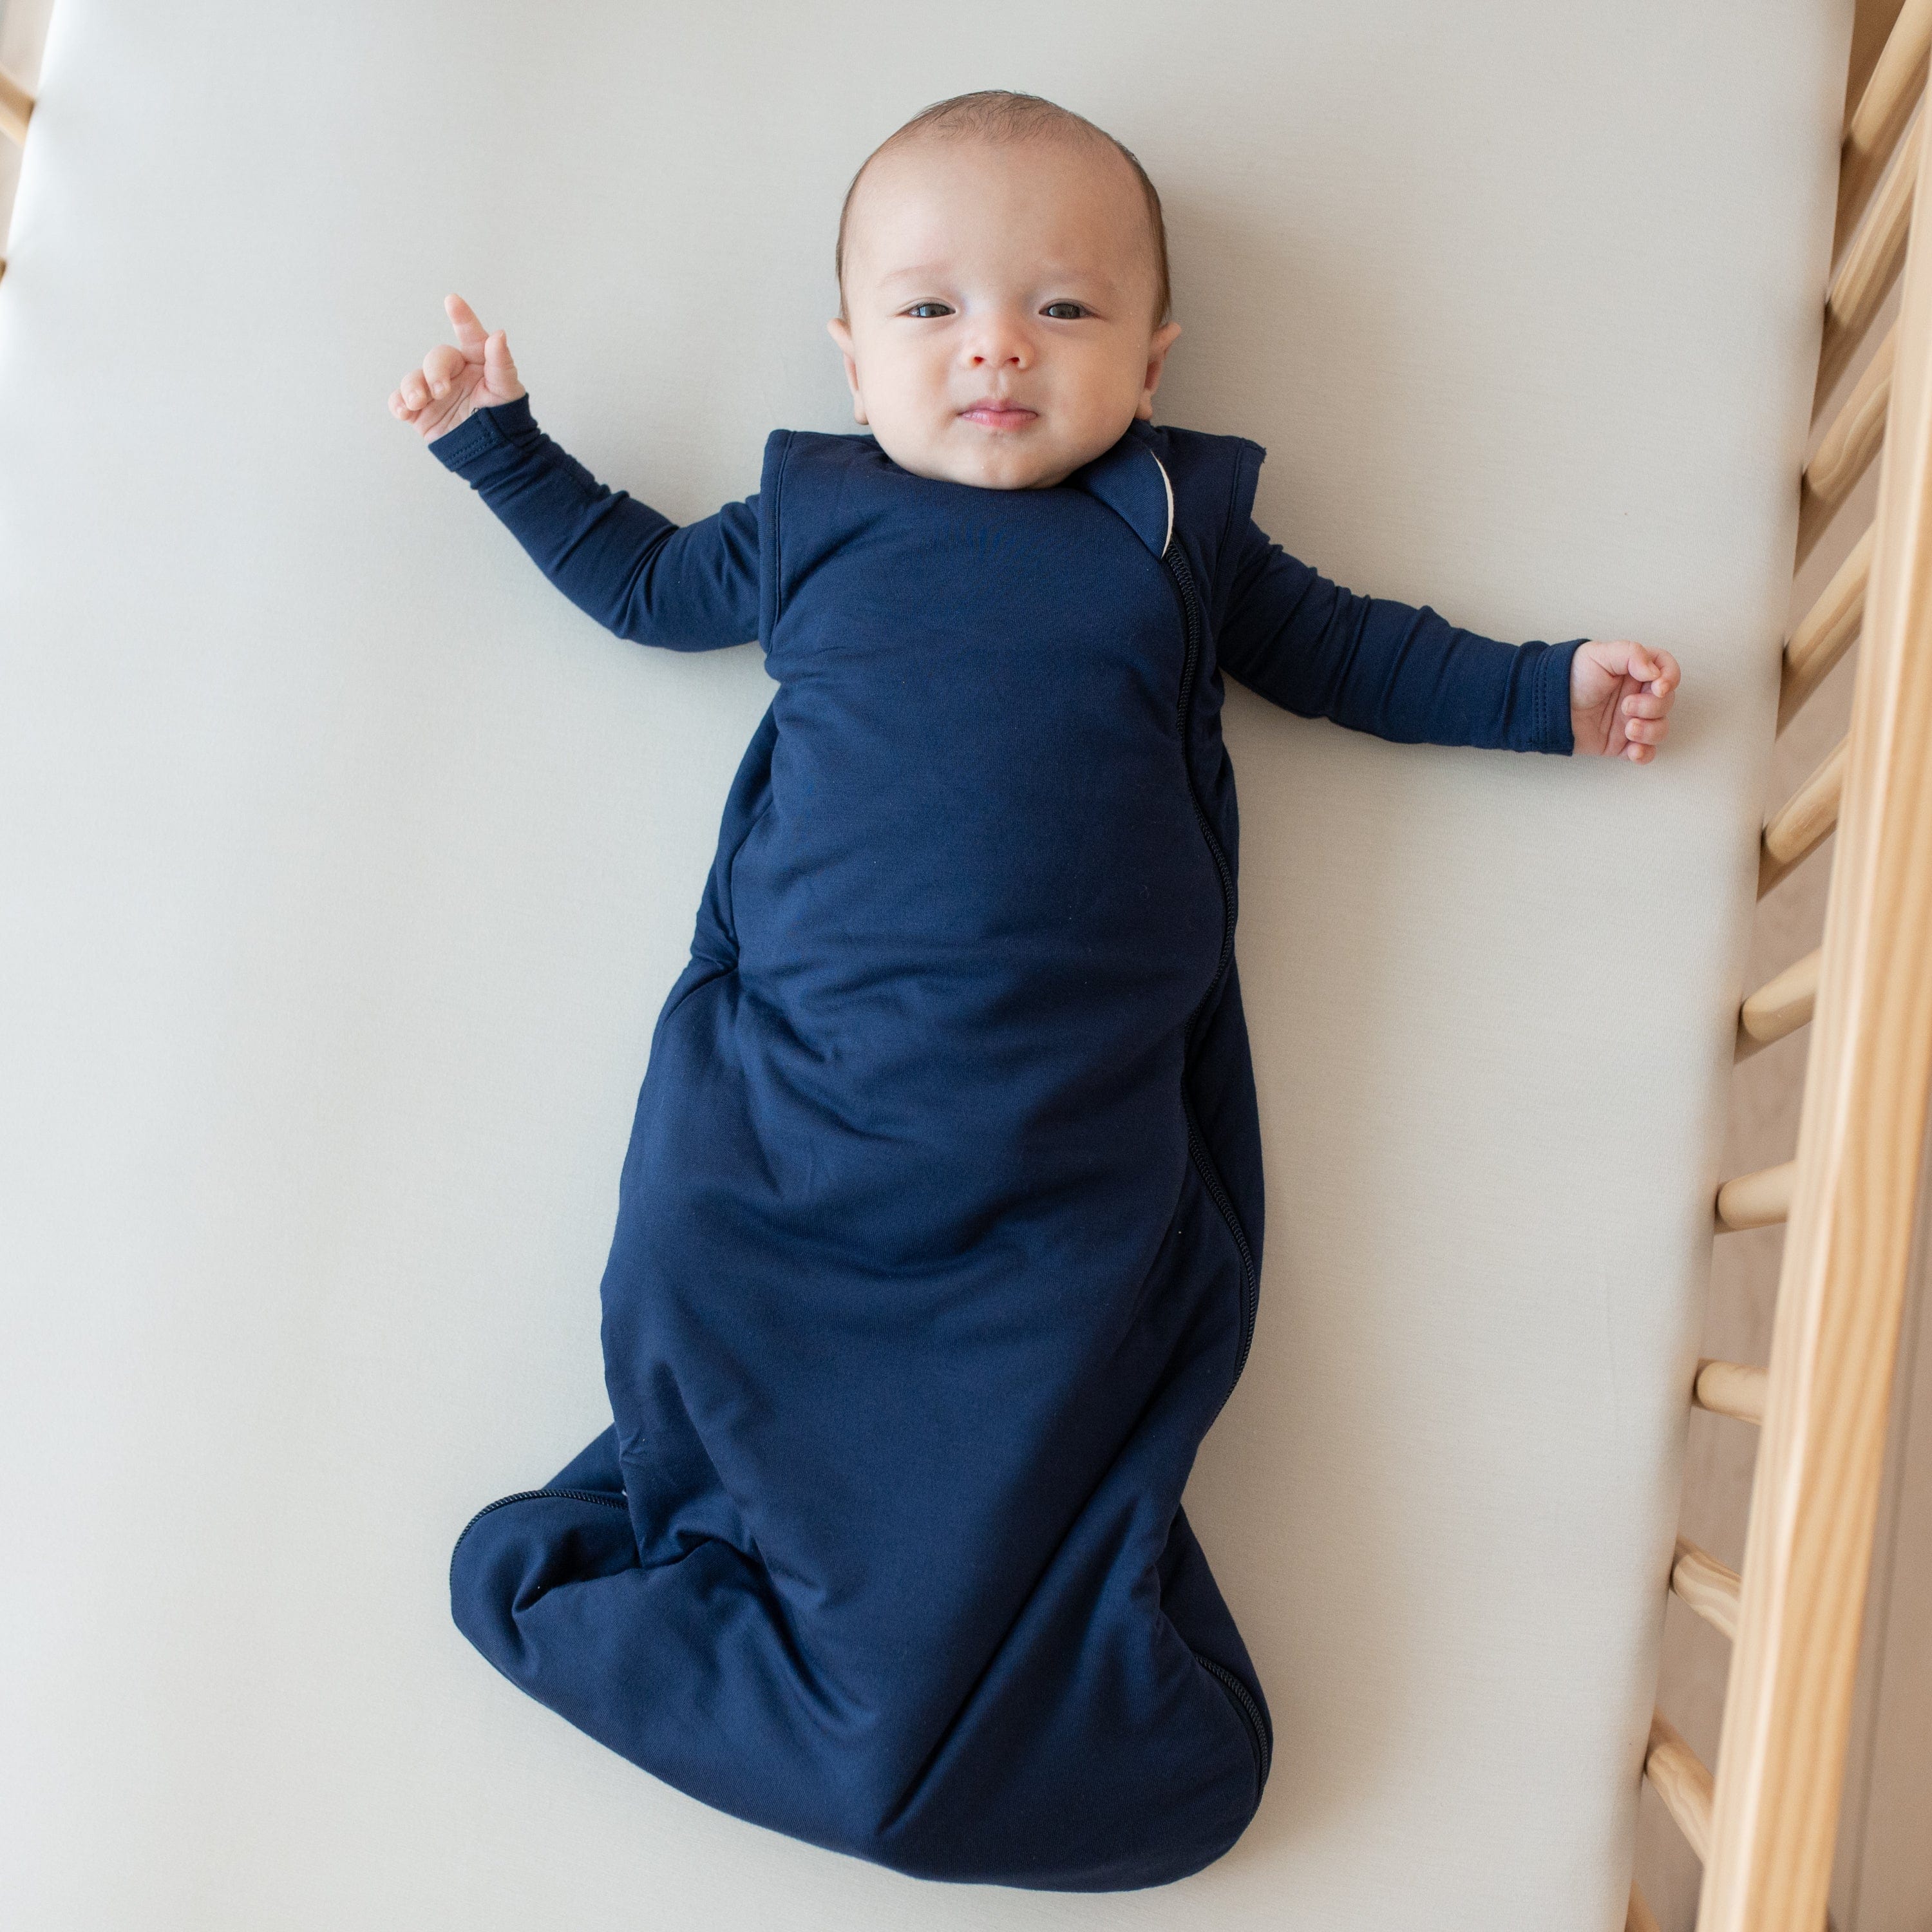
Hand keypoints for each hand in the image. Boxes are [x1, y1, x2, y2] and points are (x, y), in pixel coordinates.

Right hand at [388, 293, 525, 442]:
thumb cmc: (503, 419)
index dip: (462, 318)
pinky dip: (398, 404)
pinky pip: (400, 400)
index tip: (452, 300)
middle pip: (437, 358)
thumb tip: (498, 335)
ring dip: (412, 387)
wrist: (490, 455)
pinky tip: (404, 412)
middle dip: (435, 371)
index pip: (470, 336)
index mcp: (476, 362)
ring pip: (414, 378)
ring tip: (418, 402)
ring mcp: (433, 391)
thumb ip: (502, 363)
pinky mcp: (420, 411)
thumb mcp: (507, 391)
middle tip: (441, 391)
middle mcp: (453, 372)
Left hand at [1570, 639, 1679, 762]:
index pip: (1668, 671)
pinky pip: (1645, 753)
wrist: (1547, 706)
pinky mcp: (1621, 743)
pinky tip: (1632, 750)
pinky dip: (1644, 753)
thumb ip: (1632, 655)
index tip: (1659, 687)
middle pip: (1666, 702)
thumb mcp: (1600, 655)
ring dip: (1650, 731)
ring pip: (1660, 728)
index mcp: (1636, 671)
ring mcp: (1631, 720)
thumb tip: (1656, 673)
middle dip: (1651, 707)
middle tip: (1625, 706)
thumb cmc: (1571, 676)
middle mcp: (1638, 695)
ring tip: (1627, 729)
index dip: (1671, 678)